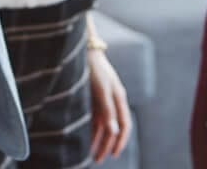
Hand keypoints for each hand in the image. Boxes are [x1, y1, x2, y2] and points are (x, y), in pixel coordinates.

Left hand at [87, 42, 131, 160]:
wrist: (83, 49)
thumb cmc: (94, 68)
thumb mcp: (101, 89)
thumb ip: (107, 111)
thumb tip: (114, 132)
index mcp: (119, 98)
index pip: (123, 125)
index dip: (120, 141)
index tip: (113, 155)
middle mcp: (113, 100)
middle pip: (113, 128)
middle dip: (107, 145)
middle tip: (98, 160)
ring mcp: (103, 99)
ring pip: (103, 125)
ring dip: (98, 140)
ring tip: (91, 154)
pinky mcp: (93, 97)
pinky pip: (94, 118)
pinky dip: (92, 130)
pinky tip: (85, 138)